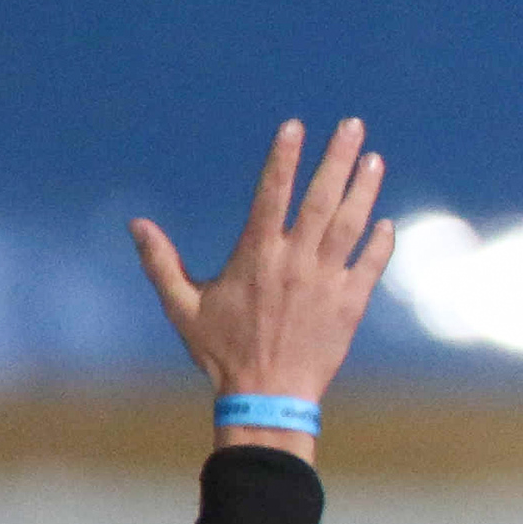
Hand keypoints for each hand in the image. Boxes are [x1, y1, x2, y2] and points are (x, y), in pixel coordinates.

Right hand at [131, 118, 394, 453]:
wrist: (267, 398)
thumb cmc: (221, 353)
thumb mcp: (182, 307)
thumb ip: (161, 262)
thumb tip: (136, 223)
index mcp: (255, 255)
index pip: (271, 192)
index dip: (284, 156)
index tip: (296, 126)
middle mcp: (296, 260)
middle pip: (321, 198)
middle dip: (338, 158)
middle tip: (353, 125)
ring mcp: (327, 280)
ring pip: (351, 224)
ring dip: (364, 189)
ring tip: (375, 160)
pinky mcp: (351, 304)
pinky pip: (371, 265)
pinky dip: (381, 242)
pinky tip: (386, 221)